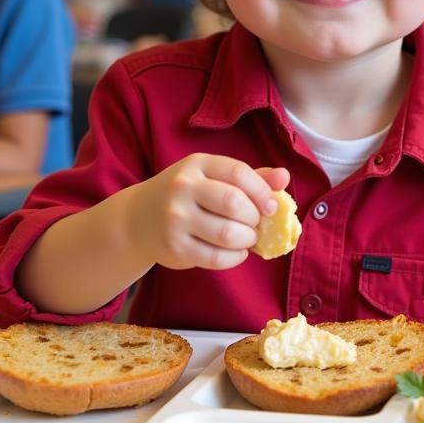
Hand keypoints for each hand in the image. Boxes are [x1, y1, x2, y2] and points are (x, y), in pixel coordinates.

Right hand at [132, 153, 289, 271]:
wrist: (138, 219)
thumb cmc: (188, 195)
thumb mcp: (213, 177)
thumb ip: (250, 177)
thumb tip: (285, 177)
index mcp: (197, 164)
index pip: (239, 173)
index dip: (262, 191)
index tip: (271, 206)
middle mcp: (183, 187)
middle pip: (234, 203)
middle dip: (254, 218)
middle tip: (256, 224)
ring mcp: (176, 218)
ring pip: (228, 233)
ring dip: (247, 240)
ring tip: (247, 238)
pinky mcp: (175, 247)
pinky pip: (216, 258)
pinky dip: (235, 258)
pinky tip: (236, 252)